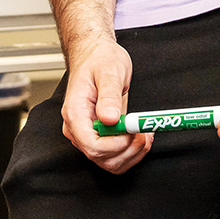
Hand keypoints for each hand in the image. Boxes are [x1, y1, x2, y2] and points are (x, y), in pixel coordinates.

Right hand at [62, 37, 151, 173]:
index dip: (115, 145)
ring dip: (132, 153)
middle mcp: (78, 128)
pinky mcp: (99, 137)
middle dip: (127, 149)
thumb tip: (110, 119)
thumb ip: (109, 96)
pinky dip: (131, 152)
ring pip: (109, 162)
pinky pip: (114, 156)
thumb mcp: (109, 71)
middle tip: (143, 131)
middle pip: (101, 158)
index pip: (91, 145)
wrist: (95, 55)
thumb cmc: (99, 60)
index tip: (131, 132)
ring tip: (144, 133)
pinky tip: (139, 137)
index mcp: (75, 113)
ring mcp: (87, 135)